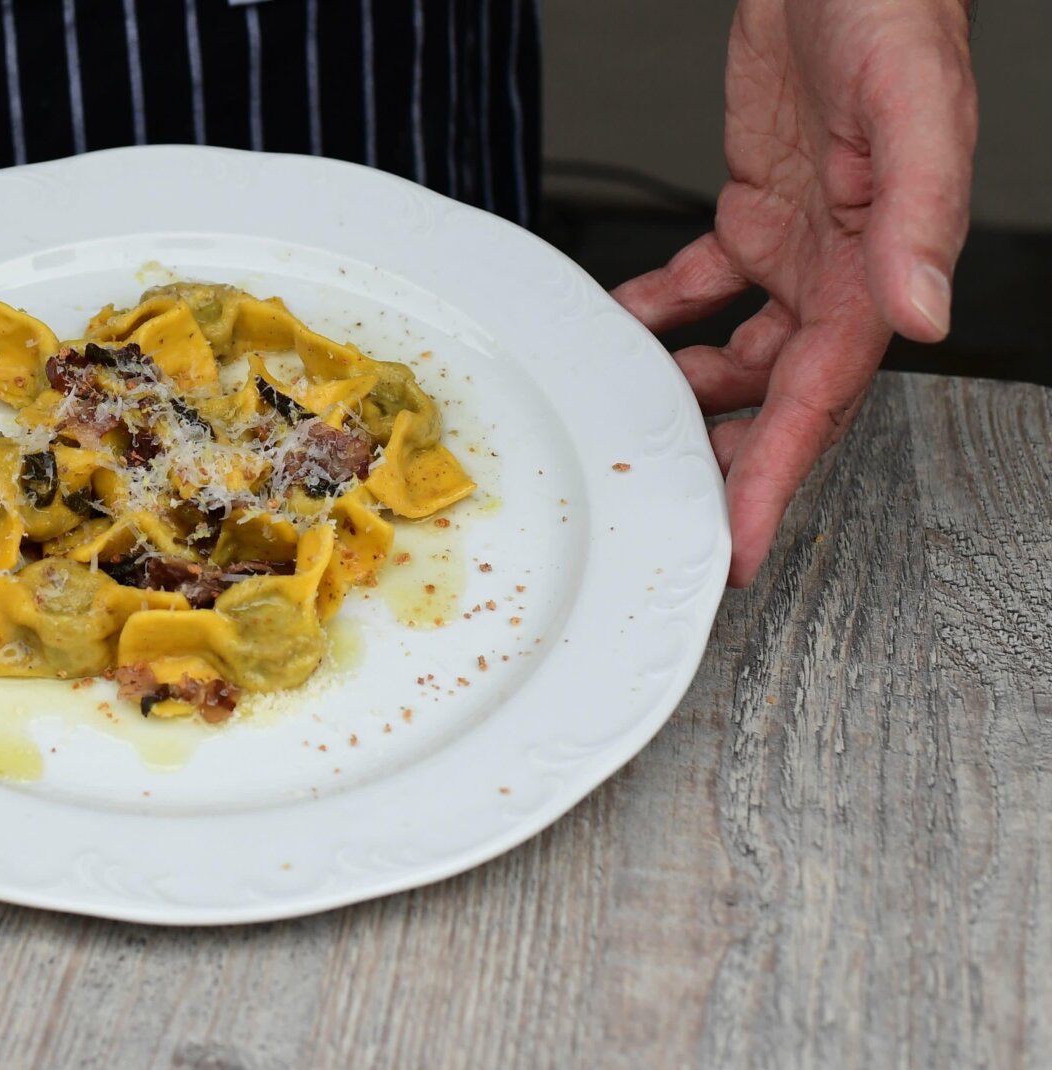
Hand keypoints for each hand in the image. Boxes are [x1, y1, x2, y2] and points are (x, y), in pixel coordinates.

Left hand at [613, 0, 975, 585]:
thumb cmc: (893, 15)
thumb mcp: (913, 109)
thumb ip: (919, 216)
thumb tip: (922, 313)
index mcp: (882, 265)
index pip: (825, 396)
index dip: (781, 473)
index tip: (742, 540)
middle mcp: (843, 267)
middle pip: (783, 394)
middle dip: (734, 457)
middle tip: (675, 507)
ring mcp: (798, 243)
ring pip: (742, 351)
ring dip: (692, 390)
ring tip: (640, 420)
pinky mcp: (755, 209)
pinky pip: (704, 284)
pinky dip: (663, 313)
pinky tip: (625, 328)